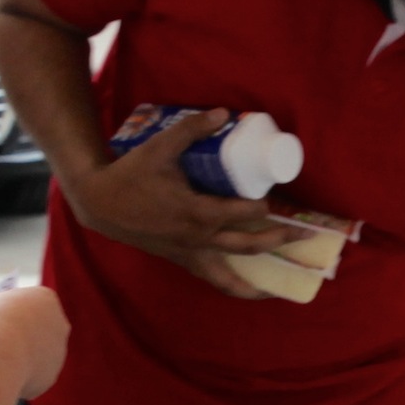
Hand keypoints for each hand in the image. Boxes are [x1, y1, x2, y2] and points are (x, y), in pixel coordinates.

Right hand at [0, 285, 68, 400]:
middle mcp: (59, 324)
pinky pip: (33, 377)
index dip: (15, 312)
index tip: (1, 318)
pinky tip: (3, 379)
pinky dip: (20, 379)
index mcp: (46, 299)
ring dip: (24, 360)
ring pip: (39, 357)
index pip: (32, 303)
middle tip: (1, 343)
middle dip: (25, 336)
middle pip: (39, 330)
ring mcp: (58, 352)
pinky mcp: (50, 377)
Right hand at [61, 109, 294, 298]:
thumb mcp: (161, 147)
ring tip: (279, 288)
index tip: (277, 197)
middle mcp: (198, 238)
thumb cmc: (131, 175)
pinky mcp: (181, 260)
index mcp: (197, 212)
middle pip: (249, 245)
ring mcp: (189, 253)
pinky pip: (213, 279)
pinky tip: (249, 290)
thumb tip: (224, 114)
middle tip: (303, 234)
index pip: (244, 213)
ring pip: (230, 277)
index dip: (265, 206)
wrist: (101, 204)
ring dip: (257, 283)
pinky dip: (233, 287)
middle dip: (279, 240)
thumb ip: (192, 129)